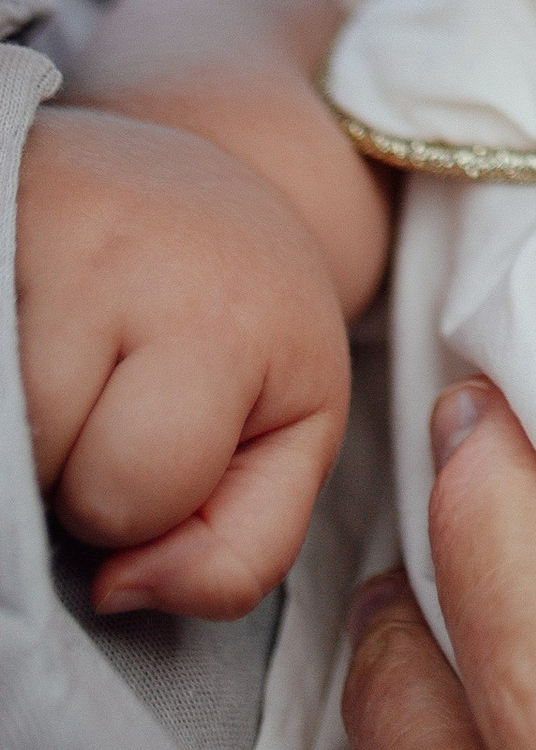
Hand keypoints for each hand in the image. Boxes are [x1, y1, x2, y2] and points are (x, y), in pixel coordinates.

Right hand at [16, 102, 349, 616]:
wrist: (195, 158)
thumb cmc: (241, 313)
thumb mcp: (293, 429)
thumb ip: (244, 548)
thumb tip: (120, 591)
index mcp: (233, 319)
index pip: (141, 493)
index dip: (152, 498)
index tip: (173, 430)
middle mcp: (135, 262)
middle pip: (60, 473)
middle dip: (80, 472)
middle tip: (112, 395)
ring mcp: (42, 237)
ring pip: (7, 437)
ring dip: (29, 435)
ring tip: (69, 365)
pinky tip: (28, 340)